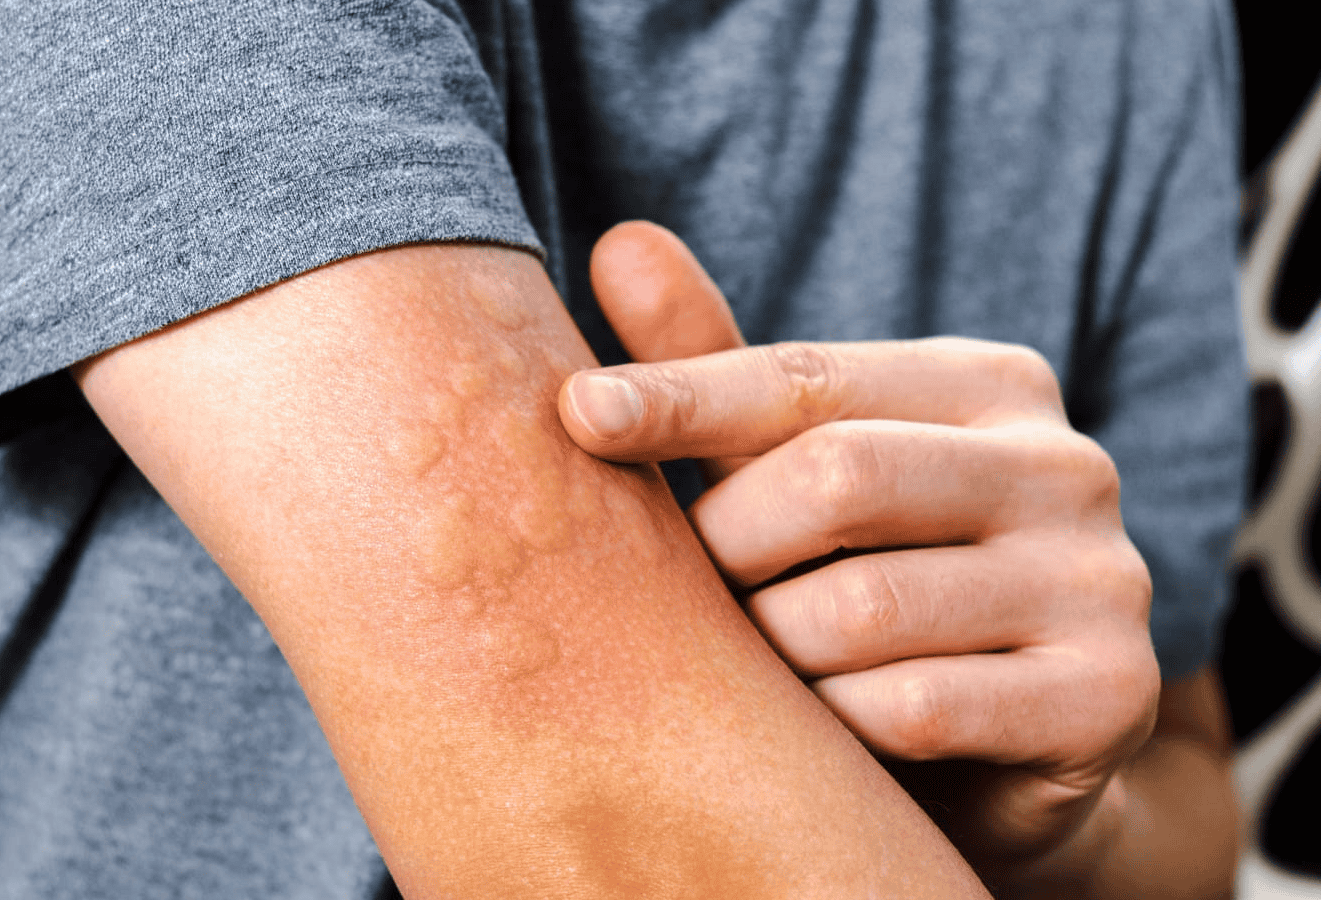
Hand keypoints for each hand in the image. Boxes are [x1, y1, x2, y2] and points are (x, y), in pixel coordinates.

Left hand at [559, 222, 1159, 890]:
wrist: (1004, 757)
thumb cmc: (872, 584)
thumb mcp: (794, 472)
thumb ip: (718, 370)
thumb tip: (623, 242)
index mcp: (989, 385)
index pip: (809, 377)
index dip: (684, 395)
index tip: (579, 411)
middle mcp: (1066, 465)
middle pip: (835, 477)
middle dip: (728, 544)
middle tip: (689, 594)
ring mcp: (1102, 582)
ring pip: (858, 609)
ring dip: (770, 648)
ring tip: (756, 666)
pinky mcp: (1109, 697)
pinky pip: (911, 708)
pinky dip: (833, 724)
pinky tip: (822, 730)